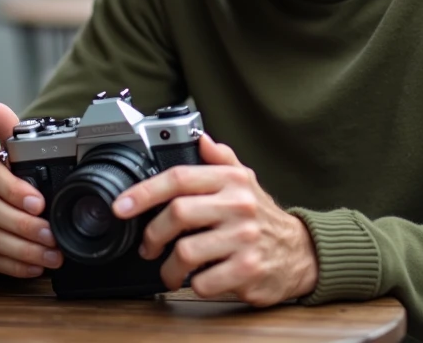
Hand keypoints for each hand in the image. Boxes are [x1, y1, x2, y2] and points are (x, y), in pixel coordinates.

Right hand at [0, 103, 63, 277]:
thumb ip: (10, 131)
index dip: (14, 190)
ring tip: (54, 254)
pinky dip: (18, 267)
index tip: (38, 201)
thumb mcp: (14, 152)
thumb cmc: (12, 175)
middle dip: (25, 226)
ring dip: (26, 250)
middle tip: (52, 234)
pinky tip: (39, 267)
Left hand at [112, 134, 317, 306]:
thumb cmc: (264, 218)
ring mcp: (244, 239)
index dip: (145, 191)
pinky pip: (203, 282)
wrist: (301, 253)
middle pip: (177, 213)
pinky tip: (199, 280)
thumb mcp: (246, 181)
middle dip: (153, 235)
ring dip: (169, 267)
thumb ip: (220, 159)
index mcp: (231, 181)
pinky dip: (194, 285)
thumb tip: (199, 137)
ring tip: (171, 271)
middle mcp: (239, 206)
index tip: (122, 205)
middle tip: (148, 247)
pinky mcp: (248, 271)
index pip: (180, 178)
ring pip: (185, 252)